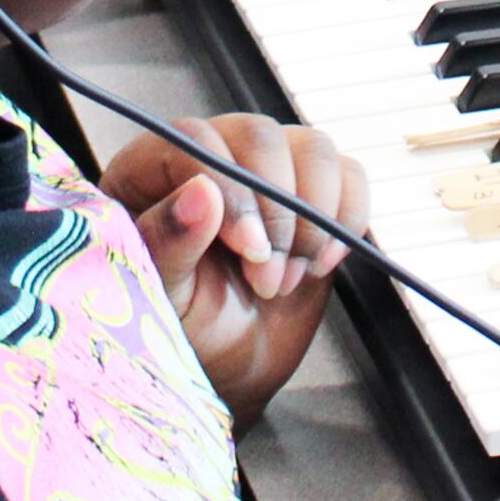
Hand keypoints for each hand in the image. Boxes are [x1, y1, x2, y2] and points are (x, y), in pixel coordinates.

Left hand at [107, 113, 368, 424]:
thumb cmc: (179, 330)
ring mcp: (266, 169)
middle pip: (261, 137)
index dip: (230, 189)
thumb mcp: (159, 298)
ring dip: (313, 220)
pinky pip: (350, 174)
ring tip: (286, 279)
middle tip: (267, 281)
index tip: (249, 249)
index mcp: (149, 170)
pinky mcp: (313, 191)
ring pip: (312, 149)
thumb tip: (201, 193)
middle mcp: (210, 154)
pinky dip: (348, 219)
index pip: (195, 140)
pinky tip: (318, 264)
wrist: (225, 364)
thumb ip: (167, 243)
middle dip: (277, 215)